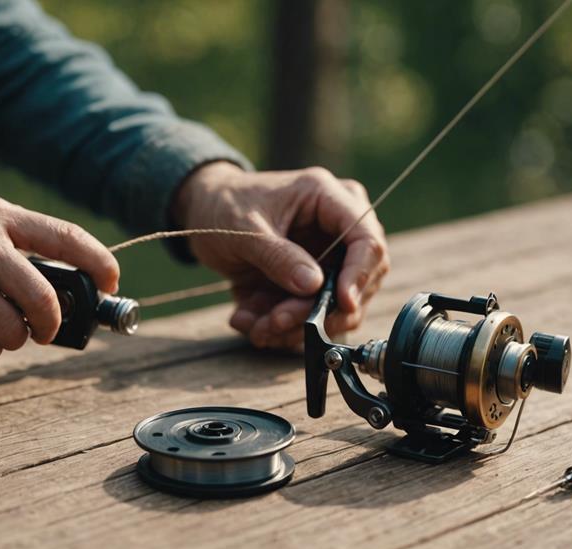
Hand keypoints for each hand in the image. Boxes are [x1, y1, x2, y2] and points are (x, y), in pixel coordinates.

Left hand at [172, 162, 389, 348]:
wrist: (205, 211)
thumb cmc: (224, 206)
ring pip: (335, 307)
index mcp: (327, 197)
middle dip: (318, 310)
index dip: (359, 274)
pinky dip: (283, 327)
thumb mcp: (243, 228)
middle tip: (275, 322)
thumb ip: (277, 256)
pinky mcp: (312, 283)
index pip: (366, 238)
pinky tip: (250, 321)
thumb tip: (314, 286)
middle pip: (358, 280)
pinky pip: (311, 315)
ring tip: (255, 325)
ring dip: (296, 326)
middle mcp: (337, 227)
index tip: (342, 304)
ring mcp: (328, 257)